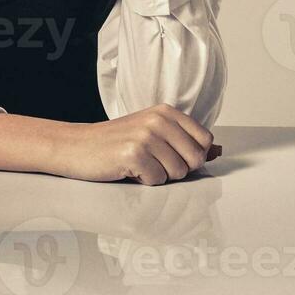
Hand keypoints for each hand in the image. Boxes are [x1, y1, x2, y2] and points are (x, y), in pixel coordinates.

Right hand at [52, 104, 218, 184]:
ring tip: (139, 165)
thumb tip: (218, 151)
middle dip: (177, 170)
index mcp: (167, 112)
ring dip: (159, 176)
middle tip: (154, 163)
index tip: (171, 156)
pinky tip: (128, 170)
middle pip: (194, 159)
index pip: (205, 141)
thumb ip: (185, 141)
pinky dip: (144, 182)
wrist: (76, 146)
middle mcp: (159, 120)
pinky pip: (157, 180)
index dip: (192, 156)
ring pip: (177, 173)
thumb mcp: (153, 133)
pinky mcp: (134, 154)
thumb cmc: (115, 142)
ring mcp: (146, 136)